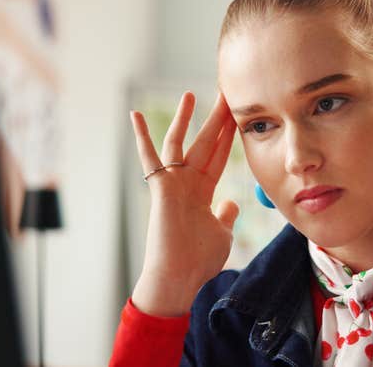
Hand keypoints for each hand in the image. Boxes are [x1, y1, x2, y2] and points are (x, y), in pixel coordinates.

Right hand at [129, 91, 238, 316]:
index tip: (236, 113)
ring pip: (179, 143)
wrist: (180, 277)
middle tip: (225, 93)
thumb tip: (230, 204)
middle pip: (204, 143)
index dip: (227, 134)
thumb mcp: (222, 233)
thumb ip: (225, 215)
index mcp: (202, 191)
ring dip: (186, 119)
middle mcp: (187, 182)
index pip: (218, 155)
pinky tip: (136, 115)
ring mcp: (172, 183)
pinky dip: (142, 137)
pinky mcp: (160, 187)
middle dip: (216, 118)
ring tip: (192, 94)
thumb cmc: (199, 260)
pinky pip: (150, 158)